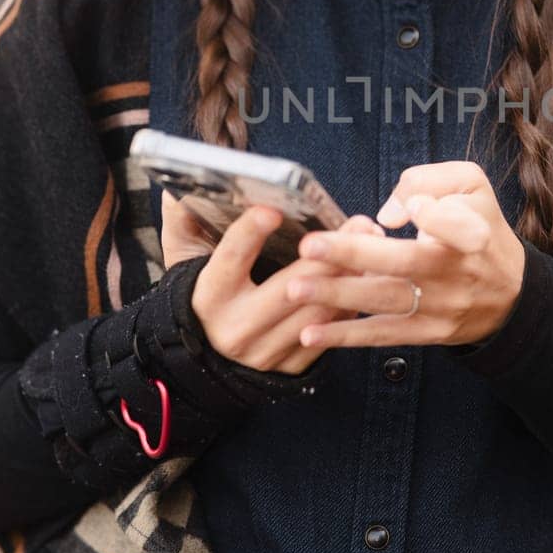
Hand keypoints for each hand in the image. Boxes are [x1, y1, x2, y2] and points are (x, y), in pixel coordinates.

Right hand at [162, 196, 386, 376]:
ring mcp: (265, 353)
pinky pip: (329, 334)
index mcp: (209, 297)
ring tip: (371, 245)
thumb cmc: (202, 293)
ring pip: (317, 313)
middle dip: (328, 254)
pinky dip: (350, 304)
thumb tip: (182, 185)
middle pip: (290, 289)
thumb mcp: (182, 258)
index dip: (250, 233)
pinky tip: (365, 277)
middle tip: (357, 223)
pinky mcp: (289, 367)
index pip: (231, 260)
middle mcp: (236, 329)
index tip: (273, 208)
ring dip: (349, 277)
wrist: (204, 357)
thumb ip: (183, 220)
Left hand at [288, 160, 526, 349]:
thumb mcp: (471, 187)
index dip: (435, 216)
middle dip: (353, 254)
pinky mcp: (425, 332)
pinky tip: (310, 332)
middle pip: (404, 263)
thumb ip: (430, 180)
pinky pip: (381, 335)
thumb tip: (387, 214)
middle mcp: (455, 271)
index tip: (413, 206)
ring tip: (296, 288)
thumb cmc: (481, 227)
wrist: (512, 295)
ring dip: (338, 295)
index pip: (458, 225)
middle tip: (309, 246)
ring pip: (385, 301)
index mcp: (472, 232)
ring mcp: (440, 306)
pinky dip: (345, 335)